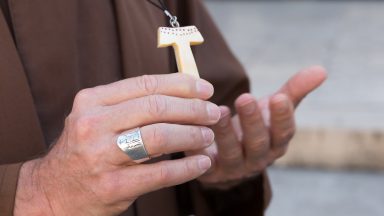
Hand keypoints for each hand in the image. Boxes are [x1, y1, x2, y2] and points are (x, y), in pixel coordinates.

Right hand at [14, 74, 220, 214]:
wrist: (52, 191)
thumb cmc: (84, 150)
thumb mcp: (97, 118)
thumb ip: (131, 104)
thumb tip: (182, 94)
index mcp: (92, 101)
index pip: (146, 85)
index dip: (181, 84)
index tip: (205, 88)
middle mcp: (94, 124)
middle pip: (157, 108)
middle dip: (193, 109)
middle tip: (213, 113)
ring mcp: (102, 156)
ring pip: (161, 138)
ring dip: (192, 135)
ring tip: (208, 136)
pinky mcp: (113, 186)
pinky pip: (161, 173)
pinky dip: (187, 167)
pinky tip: (202, 163)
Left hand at [190, 66, 326, 189]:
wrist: (227, 157)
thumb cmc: (253, 128)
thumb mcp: (271, 109)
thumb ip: (294, 91)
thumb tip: (321, 70)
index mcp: (275, 143)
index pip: (284, 133)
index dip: (282, 117)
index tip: (279, 97)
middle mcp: (257, 159)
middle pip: (258, 143)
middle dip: (253, 121)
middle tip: (245, 98)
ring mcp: (233, 168)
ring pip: (231, 153)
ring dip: (225, 132)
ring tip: (219, 110)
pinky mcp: (209, 172)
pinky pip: (203, 162)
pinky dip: (199, 149)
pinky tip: (194, 129)